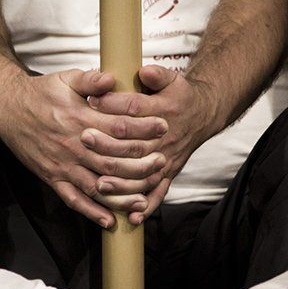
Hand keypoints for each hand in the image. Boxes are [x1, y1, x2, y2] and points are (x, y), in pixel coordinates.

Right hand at [0, 69, 168, 227]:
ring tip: (145, 197)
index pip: (119, 126)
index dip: (144, 127)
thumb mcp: (65, 79)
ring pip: (98, 185)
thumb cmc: (41, 93)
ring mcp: (63, 165)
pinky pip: (74, 200)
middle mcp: (73, 145)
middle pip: (113, 160)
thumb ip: (90, 80)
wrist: (8, 110)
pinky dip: (92, 213)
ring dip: (123, 194)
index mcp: (79, 118)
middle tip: (162, 162)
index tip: (164, 126)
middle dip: (141, 163)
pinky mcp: (53, 179)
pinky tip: (110, 221)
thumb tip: (112, 79)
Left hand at [87, 64, 219, 222]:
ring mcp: (167, 158)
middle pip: (135, 144)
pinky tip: (131, 217)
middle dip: (109, 144)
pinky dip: (146, 206)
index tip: (91, 101)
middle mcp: (165, 138)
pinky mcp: (168, 173)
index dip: (114, 104)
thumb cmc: (180, 97)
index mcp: (163, 111)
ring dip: (123, 181)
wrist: (203, 115)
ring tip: (100, 185)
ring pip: (143, 173)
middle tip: (84, 139)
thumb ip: (158, 74)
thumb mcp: (172, 79)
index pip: (135, 108)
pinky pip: (158, 192)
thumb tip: (145, 71)